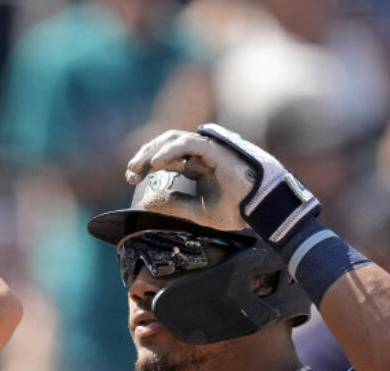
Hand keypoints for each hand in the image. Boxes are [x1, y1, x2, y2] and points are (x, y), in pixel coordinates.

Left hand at [125, 128, 254, 232]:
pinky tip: (155, 164)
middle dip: (144, 156)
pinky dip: (170, 151)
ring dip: (152, 151)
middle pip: (166, 146)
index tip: (131, 178)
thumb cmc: (235, 210)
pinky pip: (189, 144)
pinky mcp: (217, 150)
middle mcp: (201, 155)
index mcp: (197, 166)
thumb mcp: (196, 211)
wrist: (259, 211)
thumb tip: (146, 201)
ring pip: (174, 140)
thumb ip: (173, 204)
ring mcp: (209, 150)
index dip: (146, 165)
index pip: (166, 158)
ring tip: (138, 167)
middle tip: (130, 172)